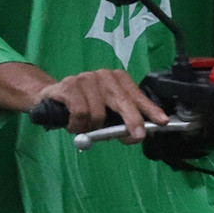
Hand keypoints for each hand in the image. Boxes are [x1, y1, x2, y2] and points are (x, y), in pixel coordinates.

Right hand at [35, 69, 167, 140]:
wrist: (51, 98)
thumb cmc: (85, 106)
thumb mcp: (107, 112)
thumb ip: (121, 120)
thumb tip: (135, 135)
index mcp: (118, 79)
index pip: (137, 95)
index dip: (149, 109)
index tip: (162, 121)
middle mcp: (104, 76)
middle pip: (123, 101)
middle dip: (132, 121)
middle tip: (136, 136)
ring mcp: (86, 78)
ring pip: (98, 113)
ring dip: (92, 127)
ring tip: (85, 126)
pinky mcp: (69, 86)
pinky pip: (80, 113)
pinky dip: (78, 125)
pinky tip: (74, 124)